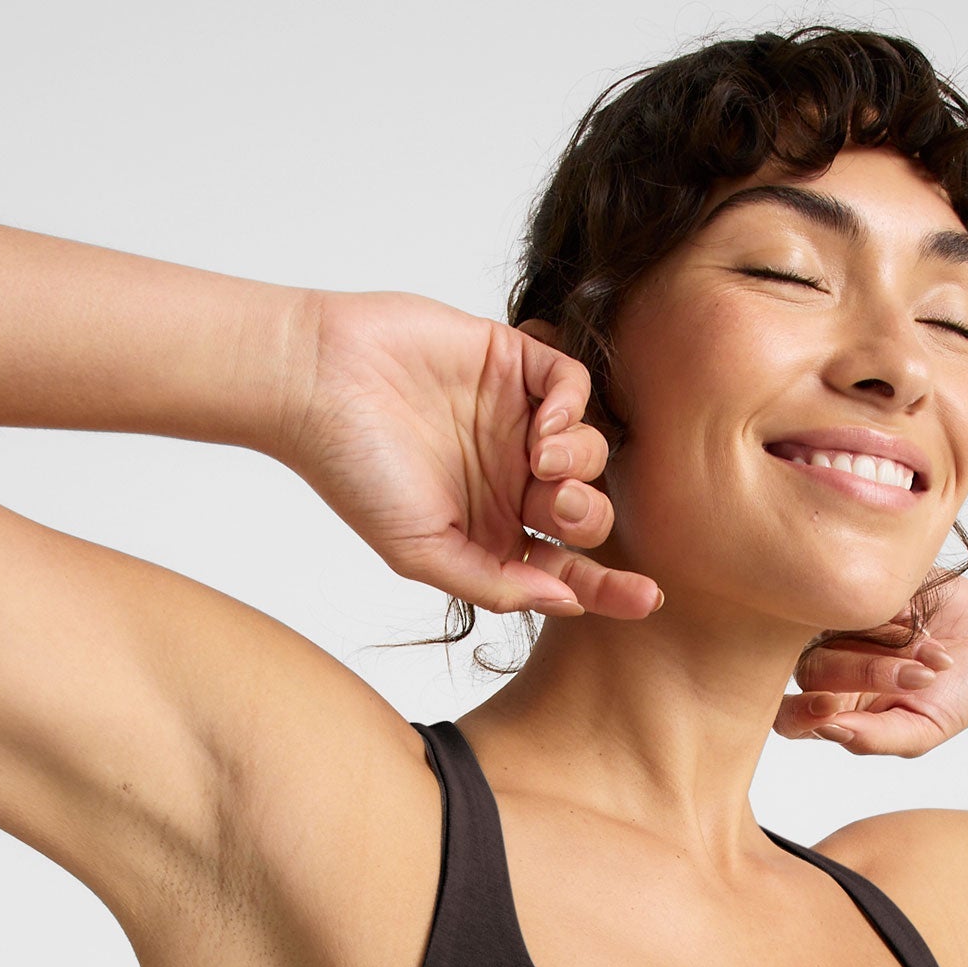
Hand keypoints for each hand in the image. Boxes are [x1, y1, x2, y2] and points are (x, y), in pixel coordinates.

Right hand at [278, 288, 659, 621]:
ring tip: (541, 459)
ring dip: (583, 463)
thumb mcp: (423, 552)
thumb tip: (566, 603)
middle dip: (587, 516)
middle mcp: (510, 484)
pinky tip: (547, 423)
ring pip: (592, 452)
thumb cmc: (355, 474)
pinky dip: (574, 406)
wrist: (317, 384)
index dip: (611, 587)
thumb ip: (495, 583)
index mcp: (492, 535)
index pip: (566, 569)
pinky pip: (573, 385)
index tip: (649, 598)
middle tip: (552, 503)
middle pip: (588, 513)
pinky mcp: (512, 363)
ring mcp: (515, 423)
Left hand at [773, 577, 967, 755]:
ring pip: (835, 628)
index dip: (798, 713)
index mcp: (833, 708)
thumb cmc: (954, 699)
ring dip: (889, 643)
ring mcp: (843, 621)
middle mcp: (830, 662)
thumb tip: (826, 730)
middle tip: (917, 679)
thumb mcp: (922, 731)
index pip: (788, 716)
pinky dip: (899, 610)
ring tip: (935, 656)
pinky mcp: (866, 584)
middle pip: (812, 668)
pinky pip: (863, 591)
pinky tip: (927, 624)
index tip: (829, 706)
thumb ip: (873, 738)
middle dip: (866, 673)